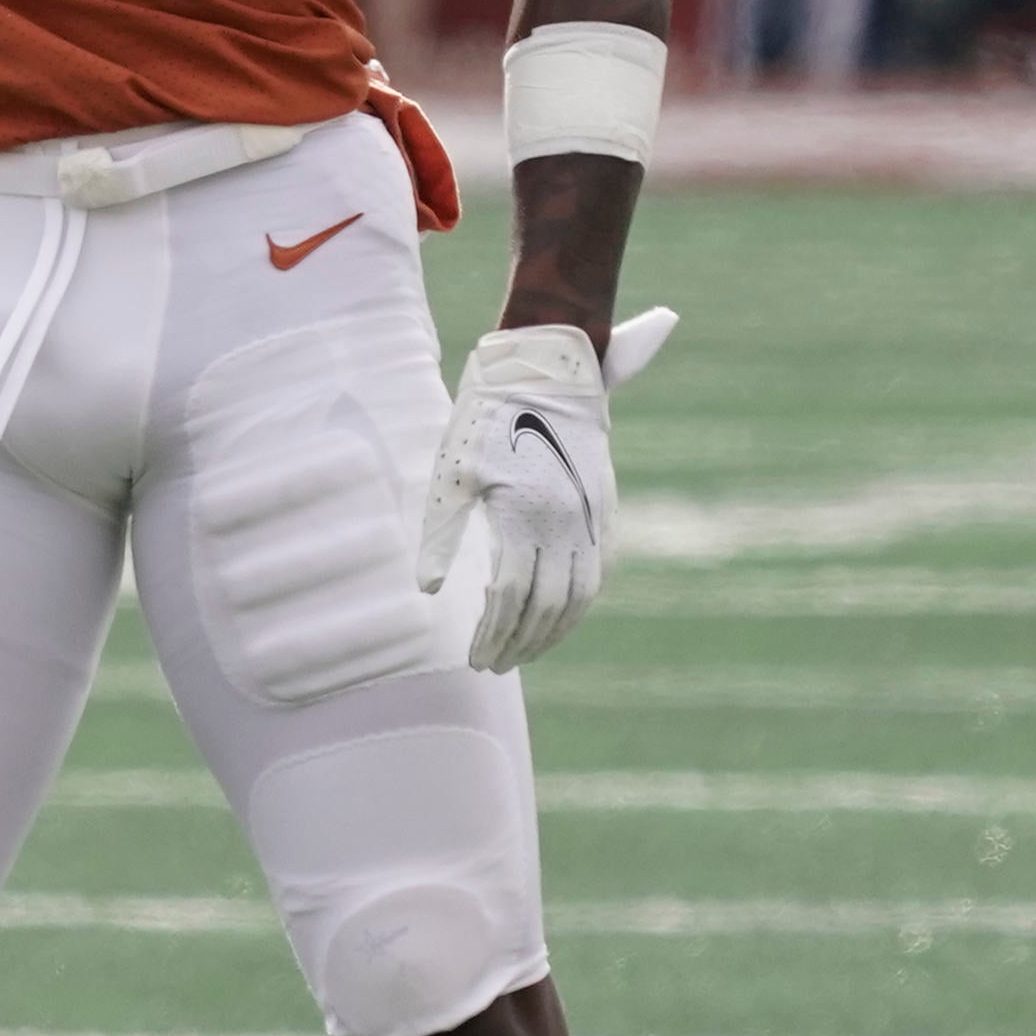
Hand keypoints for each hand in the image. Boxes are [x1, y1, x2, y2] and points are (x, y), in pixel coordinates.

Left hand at [412, 305, 678, 673]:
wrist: (547, 369)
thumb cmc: (486, 419)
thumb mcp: (452, 474)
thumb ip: (441, 535)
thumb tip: (430, 591)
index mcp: (525, 516)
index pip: (508, 597)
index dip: (491, 633)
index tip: (474, 659)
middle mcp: (567, 523)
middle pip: (546, 606)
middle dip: (519, 642)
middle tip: (493, 666)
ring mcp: (592, 518)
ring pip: (578, 596)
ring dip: (552, 632)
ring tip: (523, 653)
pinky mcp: (605, 509)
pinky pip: (598, 572)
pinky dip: (579, 605)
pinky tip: (560, 619)